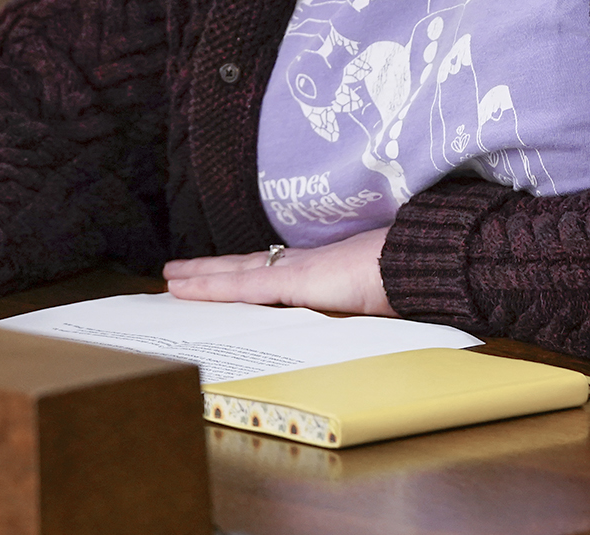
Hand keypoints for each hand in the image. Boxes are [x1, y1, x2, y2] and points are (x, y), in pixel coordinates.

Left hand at [162, 227, 393, 314]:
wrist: (418, 267)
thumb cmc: (407, 285)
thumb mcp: (376, 305)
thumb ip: (356, 313)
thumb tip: (351, 323)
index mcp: (324, 272)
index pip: (275, 273)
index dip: (245, 272)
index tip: (225, 273)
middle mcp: (304, 266)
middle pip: (247, 266)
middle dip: (213, 271)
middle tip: (180, 273)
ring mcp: (296, 271)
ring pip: (235, 273)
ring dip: (201, 276)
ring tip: (171, 277)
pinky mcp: (291, 280)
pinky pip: (240, 285)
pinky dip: (210, 286)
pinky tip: (185, 287)